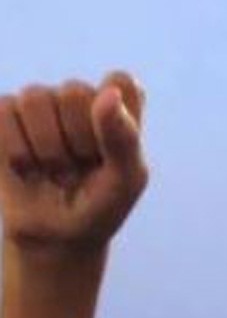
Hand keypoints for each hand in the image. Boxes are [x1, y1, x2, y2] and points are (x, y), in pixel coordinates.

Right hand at [0, 72, 147, 257]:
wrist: (55, 236)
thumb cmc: (99, 207)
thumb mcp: (125, 181)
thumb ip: (123, 138)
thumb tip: (108, 94)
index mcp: (119, 108)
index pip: (121, 81)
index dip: (114, 116)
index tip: (110, 152)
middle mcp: (80, 99)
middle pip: (76, 90)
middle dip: (78, 139)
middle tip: (80, 168)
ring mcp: (40, 103)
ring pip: (35, 98)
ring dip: (46, 147)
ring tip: (54, 170)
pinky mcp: (5, 114)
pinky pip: (4, 113)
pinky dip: (18, 151)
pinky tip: (27, 168)